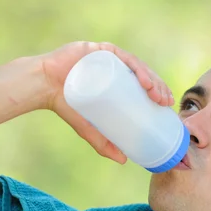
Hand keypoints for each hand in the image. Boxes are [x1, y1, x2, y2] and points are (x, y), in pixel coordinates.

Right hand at [39, 41, 174, 163]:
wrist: (43, 87)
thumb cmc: (67, 105)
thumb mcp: (90, 129)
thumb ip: (105, 144)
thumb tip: (123, 161)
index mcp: (118, 80)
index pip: (144, 84)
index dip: (159, 93)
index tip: (167, 106)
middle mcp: (116, 66)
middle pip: (144, 75)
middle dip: (159, 88)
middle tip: (164, 104)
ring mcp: (109, 57)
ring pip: (138, 66)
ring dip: (152, 79)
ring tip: (157, 95)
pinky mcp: (101, 50)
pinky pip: (123, 57)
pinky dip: (137, 68)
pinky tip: (144, 81)